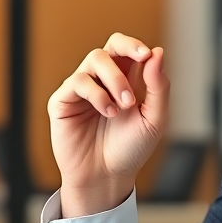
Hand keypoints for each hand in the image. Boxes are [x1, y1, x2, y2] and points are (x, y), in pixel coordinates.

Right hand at [47, 34, 168, 216]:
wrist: (107, 177)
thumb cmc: (130, 150)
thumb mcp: (154, 119)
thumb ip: (158, 87)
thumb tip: (158, 52)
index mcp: (125, 80)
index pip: (126, 49)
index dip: (135, 45)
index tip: (147, 55)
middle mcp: (102, 81)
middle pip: (110, 47)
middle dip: (126, 51)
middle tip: (139, 70)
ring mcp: (81, 89)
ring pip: (94, 59)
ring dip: (115, 79)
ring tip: (124, 106)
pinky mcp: (63, 101)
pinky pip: (77, 82)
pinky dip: (97, 94)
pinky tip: (108, 111)